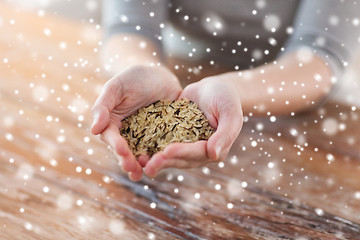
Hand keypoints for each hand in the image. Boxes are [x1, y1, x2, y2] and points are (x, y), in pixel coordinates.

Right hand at [90, 65, 181, 180]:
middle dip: (128, 161)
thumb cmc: (133, 78)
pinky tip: (165, 162)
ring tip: (147, 172)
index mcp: (113, 124)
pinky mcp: (162, 137)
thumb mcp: (116, 87)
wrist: (160, 75)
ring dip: (143, 165)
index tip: (121, 149)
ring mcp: (146, 138)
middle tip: (132, 169)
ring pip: (142, 154)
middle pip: (125, 151)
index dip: (115, 145)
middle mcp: (128, 135)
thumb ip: (103, 106)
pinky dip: (162, 156)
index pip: (111, 137)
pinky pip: (161, 148)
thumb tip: (93, 130)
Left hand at [144, 76, 242, 177]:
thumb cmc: (226, 98)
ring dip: (154, 159)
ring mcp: (185, 145)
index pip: (198, 153)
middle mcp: (199, 152)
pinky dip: (150, 146)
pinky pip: (161, 143)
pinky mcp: (173, 137)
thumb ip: (226, 134)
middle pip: (181, 158)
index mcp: (214, 148)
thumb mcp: (230, 112)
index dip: (183, 152)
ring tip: (139, 161)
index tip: (167, 151)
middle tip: (148, 163)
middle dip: (164, 160)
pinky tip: (135, 147)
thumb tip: (215, 155)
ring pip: (169, 155)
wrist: (212, 88)